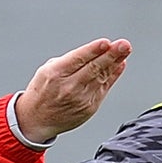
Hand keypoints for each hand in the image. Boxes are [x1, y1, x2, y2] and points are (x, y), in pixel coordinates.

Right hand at [12, 38, 132, 144]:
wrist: (36, 120)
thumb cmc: (43, 91)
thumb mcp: (48, 70)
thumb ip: (71, 60)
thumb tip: (94, 51)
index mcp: (55, 74)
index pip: (78, 59)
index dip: (93, 50)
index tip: (106, 42)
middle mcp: (69, 87)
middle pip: (94, 68)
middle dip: (111, 55)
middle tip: (123, 45)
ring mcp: (81, 99)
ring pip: (101, 77)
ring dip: (115, 62)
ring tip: (125, 50)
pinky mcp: (90, 108)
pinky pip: (104, 88)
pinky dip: (113, 75)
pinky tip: (120, 65)